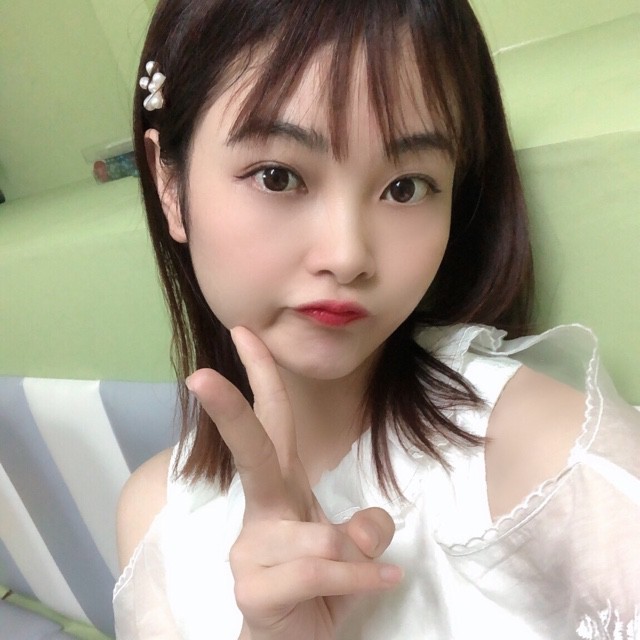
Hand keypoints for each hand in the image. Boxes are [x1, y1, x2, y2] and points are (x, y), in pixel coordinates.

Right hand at [186, 327, 401, 639]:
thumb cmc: (316, 590)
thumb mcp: (349, 551)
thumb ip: (361, 529)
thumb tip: (375, 522)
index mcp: (283, 490)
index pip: (273, 423)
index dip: (261, 376)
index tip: (245, 332)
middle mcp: (262, 512)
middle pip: (251, 452)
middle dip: (229, 410)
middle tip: (200, 375)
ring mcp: (251, 550)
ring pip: (317, 536)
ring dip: (356, 558)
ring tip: (368, 573)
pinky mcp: (254, 590)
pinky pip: (322, 572)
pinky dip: (361, 578)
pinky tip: (381, 581)